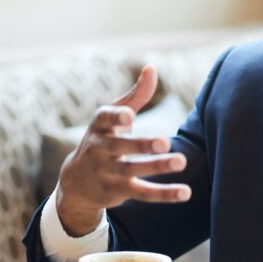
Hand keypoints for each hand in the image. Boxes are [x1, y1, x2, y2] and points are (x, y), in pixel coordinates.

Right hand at [56, 65, 190, 235]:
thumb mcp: (113, 116)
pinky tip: (185, 193)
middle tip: (165, 142)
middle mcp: (100, 149)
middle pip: (121, 147)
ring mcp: (108, 172)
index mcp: (100, 126)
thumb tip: (152, 67)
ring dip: (157, 167)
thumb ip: (136, 95)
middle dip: (142, 145)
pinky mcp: (118, 191)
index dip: (116, 116)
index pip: (104, 118)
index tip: (130, 114)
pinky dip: (164, 194)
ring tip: (181, 161)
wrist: (77, 181)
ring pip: (133, 170)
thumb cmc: (104, 138)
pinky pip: (142, 193)